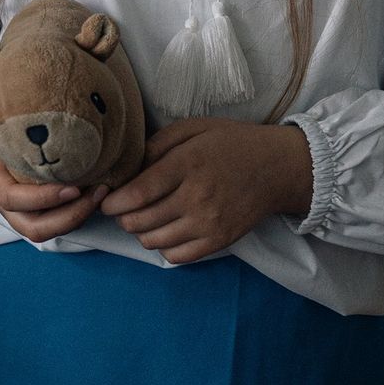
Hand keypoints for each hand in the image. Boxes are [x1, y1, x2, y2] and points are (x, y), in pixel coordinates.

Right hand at [0, 95, 109, 241]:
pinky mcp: (41, 209)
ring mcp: (26, 211)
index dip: (43, 199)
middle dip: (69, 217)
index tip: (72, 187)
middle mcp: (10, 206)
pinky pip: (60, 221)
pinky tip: (100, 190)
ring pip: (52, 230)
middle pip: (37, 229)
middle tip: (97, 192)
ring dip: (80, 217)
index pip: (14, 200)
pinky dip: (81, 212)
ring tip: (103, 191)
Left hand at [98, 116, 313, 264]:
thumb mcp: (194, 129)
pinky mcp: (219, 241)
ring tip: (145, 218)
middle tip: (123, 208)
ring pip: (153, 241)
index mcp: (188, 164)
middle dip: (122, 217)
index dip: (114, 201)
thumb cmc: (231, 144)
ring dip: (140, 232)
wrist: (276, 168)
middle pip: (140, 220)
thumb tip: (127, 168)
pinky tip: (166, 230)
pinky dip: (162, 246)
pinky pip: (176, 256)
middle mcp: (198, 197)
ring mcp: (209, 223)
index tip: (106, 200)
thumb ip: (157, 144)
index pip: (138, 193)